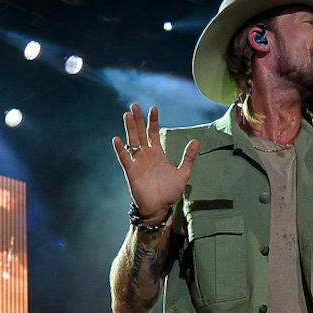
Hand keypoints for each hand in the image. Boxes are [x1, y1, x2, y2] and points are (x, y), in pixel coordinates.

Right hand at [112, 105, 198, 219]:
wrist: (160, 207)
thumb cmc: (170, 192)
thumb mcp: (183, 173)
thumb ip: (188, 157)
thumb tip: (196, 141)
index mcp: (157, 154)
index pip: (153, 133)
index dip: (153, 121)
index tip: (153, 108)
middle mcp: (146, 155)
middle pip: (140, 133)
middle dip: (138, 119)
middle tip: (134, 105)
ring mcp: (137, 162)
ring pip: (132, 141)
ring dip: (129, 128)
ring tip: (127, 115)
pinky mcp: (131, 171)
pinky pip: (124, 158)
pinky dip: (120, 149)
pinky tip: (117, 139)